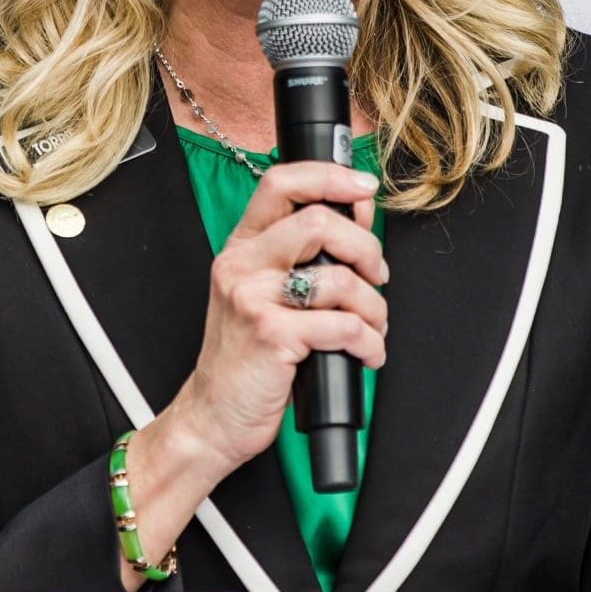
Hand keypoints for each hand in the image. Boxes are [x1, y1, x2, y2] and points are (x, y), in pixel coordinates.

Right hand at [164, 160, 389, 475]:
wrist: (213, 415)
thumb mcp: (265, 294)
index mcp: (241, 247)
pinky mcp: (270, 336)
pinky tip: (366, 354)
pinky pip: (343, 326)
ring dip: (375, 308)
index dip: (329, 176)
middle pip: (319, 222)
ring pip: (340, 279)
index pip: (280, 183)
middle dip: (367, 248)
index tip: (363, 188)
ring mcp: (252, 299)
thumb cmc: (245, 357)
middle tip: (377, 275)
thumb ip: (306, 253)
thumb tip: (358, 211)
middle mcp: (241, 265)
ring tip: (373, 327)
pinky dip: (369, 343)